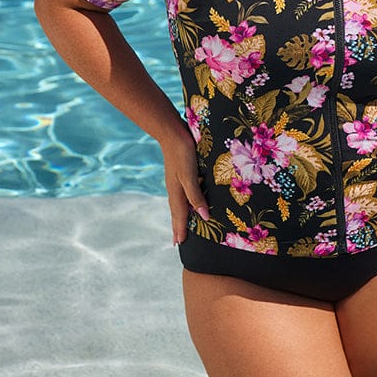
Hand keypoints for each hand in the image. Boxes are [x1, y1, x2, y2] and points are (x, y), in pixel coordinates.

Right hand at [160, 126, 209, 245]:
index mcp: (176, 192)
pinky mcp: (178, 172)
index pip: (180, 215)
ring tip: (179, 226)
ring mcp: (175, 180)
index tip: (179, 244)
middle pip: (176, 212)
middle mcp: (174, 189)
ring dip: (179, 216)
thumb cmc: (182, 153)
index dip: (180, 229)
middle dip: (177, 226)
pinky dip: (182, 203)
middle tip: (176, 241)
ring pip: (177, 203)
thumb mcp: (190, 176)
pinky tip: (186, 200)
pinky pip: (180, 194)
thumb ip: (196, 196)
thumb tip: (204, 217)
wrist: (172, 132)